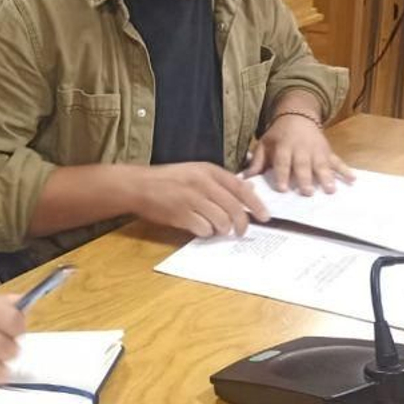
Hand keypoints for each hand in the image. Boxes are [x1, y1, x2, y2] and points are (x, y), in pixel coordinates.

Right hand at [126, 162, 269, 237]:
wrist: (139, 186)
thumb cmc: (169, 179)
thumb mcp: (196, 172)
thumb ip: (222, 181)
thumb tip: (249, 188)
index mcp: (208, 171)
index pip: (240, 188)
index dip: (255, 204)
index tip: (265, 216)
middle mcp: (202, 184)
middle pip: (234, 208)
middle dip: (242, 224)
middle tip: (242, 231)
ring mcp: (191, 200)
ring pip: (221, 221)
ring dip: (223, 229)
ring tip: (218, 229)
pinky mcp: (181, 215)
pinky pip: (204, 229)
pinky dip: (206, 232)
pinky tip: (201, 228)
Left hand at [245, 115, 354, 193]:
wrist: (297, 115)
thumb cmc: (278, 134)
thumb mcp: (265, 144)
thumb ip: (257, 161)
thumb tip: (245, 178)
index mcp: (284, 147)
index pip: (282, 162)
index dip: (282, 174)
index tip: (283, 189)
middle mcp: (301, 148)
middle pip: (303, 164)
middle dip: (305, 178)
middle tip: (307, 192)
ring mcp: (316, 150)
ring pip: (322, 164)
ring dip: (327, 177)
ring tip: (331, 190)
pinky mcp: (328, 151)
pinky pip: (338, 161)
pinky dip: (345, 170)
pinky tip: (353, 179)